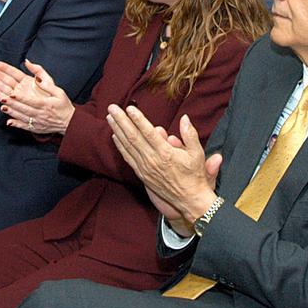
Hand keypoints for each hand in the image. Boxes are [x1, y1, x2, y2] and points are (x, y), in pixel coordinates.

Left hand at [0, 59, 74, 134]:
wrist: (70, 122)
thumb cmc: (64, 106)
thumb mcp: (59, 92)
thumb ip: (47, 85)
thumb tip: (36, 78)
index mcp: (46, 104)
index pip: (31, 101)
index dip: (21, 98)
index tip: (12, 94)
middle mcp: (40, 114)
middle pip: (24, 108)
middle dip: (12, 103)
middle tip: (2, 98)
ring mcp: (37, 122)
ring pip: (22, 117)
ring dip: (11, 112)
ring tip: (2, 107)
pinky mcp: (36, 128)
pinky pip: (24, 126)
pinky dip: (16, 124)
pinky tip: (8, 122)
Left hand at [106, 105, 220, 227]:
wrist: (189, 199)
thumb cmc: (194, 175)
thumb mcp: (197, 153)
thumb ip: (190, 134)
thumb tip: (184, 118)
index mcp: (166, 153)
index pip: (148, 133)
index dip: (138, 119)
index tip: (129, 108)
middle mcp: (152, 160)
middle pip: (133, 137)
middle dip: (121, 121)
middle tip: (112, 108)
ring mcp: (145, 168)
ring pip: (127, 146)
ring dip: (117, 131)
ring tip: (109, 117)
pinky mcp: (142, 174)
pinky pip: (128, 158)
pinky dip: (120, 146)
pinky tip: (115, 136)